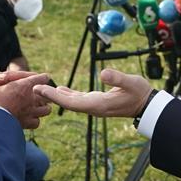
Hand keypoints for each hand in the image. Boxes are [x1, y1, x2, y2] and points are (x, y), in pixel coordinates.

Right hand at [0, 70, 54, 128]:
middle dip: (44, 94)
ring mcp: (32, 111)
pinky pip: (37, 122)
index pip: (43, 78)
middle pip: (47, 94)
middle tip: (37, 95)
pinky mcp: (28, 123)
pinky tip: (28, 119)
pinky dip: (34, 121)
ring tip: (35, 108)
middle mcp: (32, 98)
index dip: (42, 78)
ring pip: (47, 109)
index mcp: (25, 85)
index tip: (40, 79)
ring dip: (42, 108)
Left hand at [38, 68, 153, 119]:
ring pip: (71, 102)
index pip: (72, 102)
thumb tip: (103, 73)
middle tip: (33, 88)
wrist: (146, 104)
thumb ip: (118, 77)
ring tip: (41, 89)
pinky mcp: (97, 102)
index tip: (41, 90)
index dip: (55, 96)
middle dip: (50, 96)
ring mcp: (94, 106)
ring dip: (56, 96)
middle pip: (67, 103)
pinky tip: (60, 89)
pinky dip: (66, 94)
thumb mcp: (131, 82)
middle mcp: (93, 107)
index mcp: (98, 104)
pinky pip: (77, 100)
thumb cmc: (140, 92)